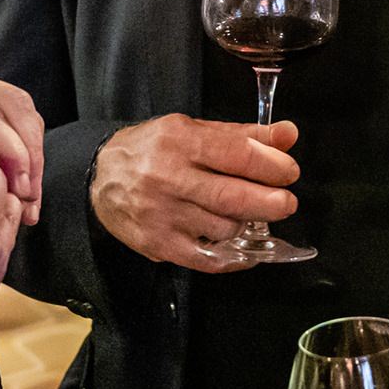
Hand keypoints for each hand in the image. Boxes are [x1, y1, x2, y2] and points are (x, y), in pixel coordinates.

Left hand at [0, 72, 43, 223]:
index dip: (9, 152)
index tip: (19, 188)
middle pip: (10, 107)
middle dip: (28, 152)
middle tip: (29, 191)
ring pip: (22, 108)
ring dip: (35, 150)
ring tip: (32, 187)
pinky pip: (25, 113)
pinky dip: (34, 145)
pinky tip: (30, 175)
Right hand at [90, 114, 299, 272]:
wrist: (99, 177)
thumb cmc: (154, 149)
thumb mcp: (193, 129)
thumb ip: (242, 134)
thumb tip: (288, 135)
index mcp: (180, 141)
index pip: (236, 154)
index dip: (271, 165)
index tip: (289, 171)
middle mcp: (169, 178)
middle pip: (232, 197)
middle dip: (270, 202)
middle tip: (287, 202)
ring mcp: (162, 215)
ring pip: (224, 229)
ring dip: (246, 224)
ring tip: (248, 214)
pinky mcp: (159, 245)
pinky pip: (209, 259)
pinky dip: (234, 257)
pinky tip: (244, 248)